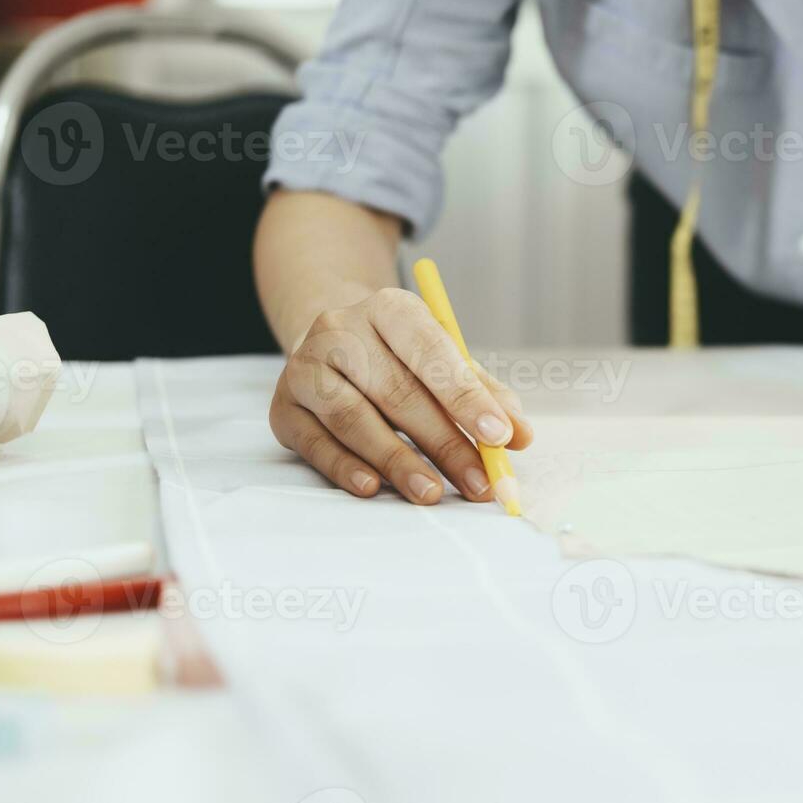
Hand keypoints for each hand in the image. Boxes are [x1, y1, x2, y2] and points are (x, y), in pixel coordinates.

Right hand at [269, 287, 532, 503]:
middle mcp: (340, 330)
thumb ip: (482, 393)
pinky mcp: (284, 408)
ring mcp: (306, 368)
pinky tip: (375, 487)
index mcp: (389, 309)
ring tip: (432, 493)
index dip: (466, 396)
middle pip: (397, 391)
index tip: (499, 436)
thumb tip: (519, 436)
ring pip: (354, 419)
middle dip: (444, 442)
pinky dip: (346, 467)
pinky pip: (316, 443)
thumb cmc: (398, 357)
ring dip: (397, 461)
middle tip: (479, 481)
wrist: (327, 342)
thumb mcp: (442, 360)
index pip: (430, 351)